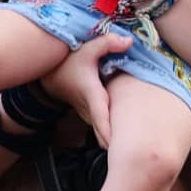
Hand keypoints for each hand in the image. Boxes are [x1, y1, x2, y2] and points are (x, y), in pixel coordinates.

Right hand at [39, 31, 131, 147]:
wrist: (50, 74)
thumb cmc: (68, 62)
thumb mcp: (87, 48)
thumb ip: (107, 43)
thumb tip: (129, 41)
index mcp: (92, 95)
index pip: (102, 119)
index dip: (110, 133)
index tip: (122, 146)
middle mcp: (90, 109)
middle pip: (105, 134)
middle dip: (119, 143)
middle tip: (140, 149)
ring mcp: (89, 115)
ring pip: (104, 133)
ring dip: (117, 138)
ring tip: (139, 143)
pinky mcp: (90, 116)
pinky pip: (103, 128)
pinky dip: (113, 132)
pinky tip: (129, 132)